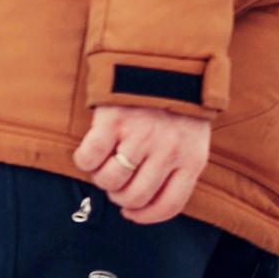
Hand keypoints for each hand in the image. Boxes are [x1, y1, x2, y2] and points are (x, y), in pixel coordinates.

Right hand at [74, 105, 210, 224]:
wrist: (164, 62)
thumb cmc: (177, 108)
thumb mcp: (192, 140)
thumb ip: (176, 171)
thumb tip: (144, 208)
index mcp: (192, 158)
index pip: (168, 206)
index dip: (145, 216)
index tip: (131, 212)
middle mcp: (169, 150)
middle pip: (134, 197)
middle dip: (120, 195)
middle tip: (119, 178)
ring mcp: (141, 135)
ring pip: (109, 181)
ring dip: (102, 176)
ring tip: (109, 159)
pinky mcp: (114, 121)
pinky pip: (88, 159)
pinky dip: (86, 159)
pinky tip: (95, 147)